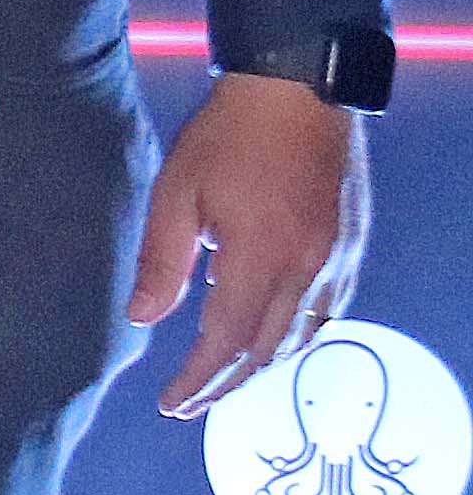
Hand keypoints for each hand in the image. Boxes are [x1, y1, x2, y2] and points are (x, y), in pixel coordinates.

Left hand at [137, 70, 370, 415]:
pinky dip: (297, 334)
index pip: (228, 343)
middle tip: (193, 404)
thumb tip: (144, 317)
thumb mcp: (177, 193)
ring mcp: (337, 258)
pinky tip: (274, 335)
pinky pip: (327, 309)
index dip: (199, 380)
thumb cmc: (231, 136)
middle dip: (229, 385)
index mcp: (262, 259)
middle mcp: (308, 269)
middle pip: (269, 350)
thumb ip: (163, 260)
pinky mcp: (350, 244)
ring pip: (303, 334)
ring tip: (226, 378)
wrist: (299, 89)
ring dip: (264, 364)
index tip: (173, 403)